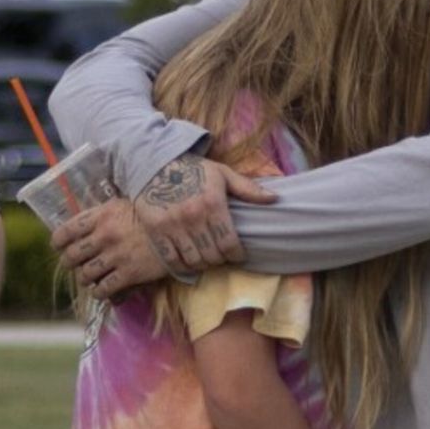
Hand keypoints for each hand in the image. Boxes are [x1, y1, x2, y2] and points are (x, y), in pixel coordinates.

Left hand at [52, 198, 167, 300]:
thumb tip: (80, 227)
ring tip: (90, 277)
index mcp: (101, 215)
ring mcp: (116, 255)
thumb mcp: (121, 205)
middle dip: (70, 263)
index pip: (65, 232)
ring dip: (85, 278)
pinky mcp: (129, 273)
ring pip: (85, 275)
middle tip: (75, 264)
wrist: (179, 229)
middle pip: (71, 256)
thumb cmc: (149, 215)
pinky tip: (102, 289)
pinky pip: (103, 289)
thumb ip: (100, 215)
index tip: (59, 247)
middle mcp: (104, 235)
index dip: (58, 242)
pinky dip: (99, 292)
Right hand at [134, 154, 276, 274]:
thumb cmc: (193, 169)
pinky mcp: (155, 231)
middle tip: (222, 256)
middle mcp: (193, 217)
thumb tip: (274, 199)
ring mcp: (172, 226)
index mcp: (212, 203)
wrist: (154, 162)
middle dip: (221, 259)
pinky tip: (188, 261)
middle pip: (213, 255)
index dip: (237, 255)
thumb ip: (248, 188)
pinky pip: (172, 260)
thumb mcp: (222, 173)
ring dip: (203, 264)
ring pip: (194, 260)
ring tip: (206, 258)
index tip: (238, 256)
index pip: (229, 243)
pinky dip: (182, 266)